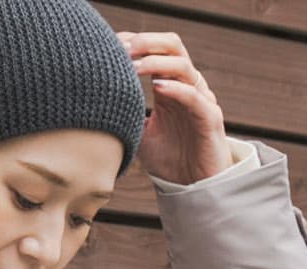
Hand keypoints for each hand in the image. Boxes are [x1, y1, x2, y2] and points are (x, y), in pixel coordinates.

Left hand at [117, 30, 234, 185]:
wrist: (192, 188)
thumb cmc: (169, 161)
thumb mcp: (140, 136)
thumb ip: (126, 118)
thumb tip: (96, 110)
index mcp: (170, 86)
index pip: (156, 49)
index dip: (136, 42)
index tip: (112, 45)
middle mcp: (187, 86)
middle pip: (172, 45)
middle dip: (147, 42)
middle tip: (123, 49)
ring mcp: (200, 99)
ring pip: (182, 66)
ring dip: (156, 63)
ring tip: (133, 67)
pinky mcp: (210, 118)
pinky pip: (194, 96)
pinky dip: (176, 88)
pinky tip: (158, 87)